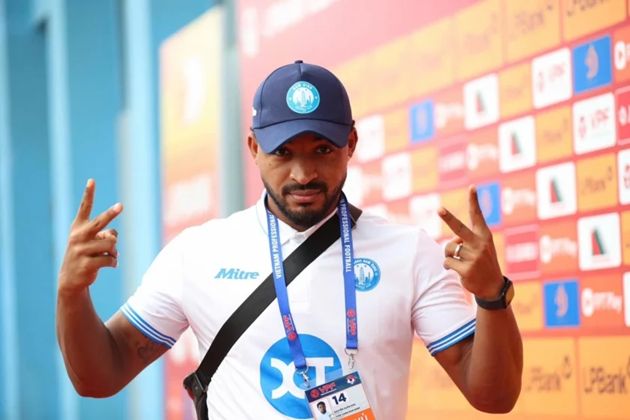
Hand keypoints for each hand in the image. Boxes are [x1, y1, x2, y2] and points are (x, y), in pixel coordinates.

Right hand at [58, 179, 122, 294]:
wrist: (71, 279)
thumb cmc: (85, 254)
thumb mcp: (91, 242)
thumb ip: (104, 234)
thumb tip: (113, 237)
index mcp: (78, 227)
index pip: (84, 208)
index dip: (88, 194)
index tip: (91, 180)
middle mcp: (78, 236)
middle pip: (100, 222)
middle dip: (111, 213)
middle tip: (121, 205)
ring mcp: (81, 250)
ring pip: (111, 243)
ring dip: (115, 251)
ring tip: (110, 255)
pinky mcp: (86, 264)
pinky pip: (110, 259)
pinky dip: (114, 262)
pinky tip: (109, 265)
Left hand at [438, 185, 502, 299]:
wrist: (492, 287)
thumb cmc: (483, 262)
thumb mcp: (480, 248)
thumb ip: (466, 239)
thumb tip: (452, 240)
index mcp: (484, 235)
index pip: (478, 216)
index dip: (474, 201)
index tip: (472, 187)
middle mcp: (480, 244)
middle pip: (459, 229)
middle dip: (448, 218)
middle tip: (439, 209)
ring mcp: (474, 257)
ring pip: (449, 248)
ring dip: (450, 254)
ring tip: (461, 261)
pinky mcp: (466, 269)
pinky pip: (447, 262)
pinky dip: (448, 265)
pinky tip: (459, 270)